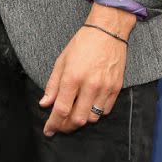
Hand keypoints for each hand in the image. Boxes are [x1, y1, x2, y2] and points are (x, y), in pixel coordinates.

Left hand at [38, 9, 134, 135]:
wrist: (108, 31)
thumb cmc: (82, 44)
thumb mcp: (61, 61)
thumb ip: (52, 85)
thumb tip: (45, 104)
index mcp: (72, 77)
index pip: (61, 110)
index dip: (53, 124)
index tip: (48, 130)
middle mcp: (90, 85)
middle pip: (78, 119)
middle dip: (66, 127)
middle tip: (60, 126)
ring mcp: (105, 87)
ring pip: (93, 118)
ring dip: (81, 120)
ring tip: (74, 115)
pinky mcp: (116, 88)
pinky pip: (105, 110)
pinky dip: (95, 113)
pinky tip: (88, 107)